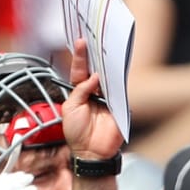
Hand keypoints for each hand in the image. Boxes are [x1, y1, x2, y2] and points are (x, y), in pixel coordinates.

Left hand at [60, 38, 122, 160]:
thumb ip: (79, 91)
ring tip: (103, 46)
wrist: (91, 151)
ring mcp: (107, 96)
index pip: (80, 70)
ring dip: (106, 62)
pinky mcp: (119, 102)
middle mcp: (94, 91)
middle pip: (96, 68)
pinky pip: (119, 87)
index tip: (80, 42)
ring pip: (108, 75)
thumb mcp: (70, 109)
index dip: (80, 57)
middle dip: (94, 53)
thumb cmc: (77, 133)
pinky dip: (117, 77)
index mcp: (79, 92)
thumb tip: (94, 77)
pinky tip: (114, 66)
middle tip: (92, 38)